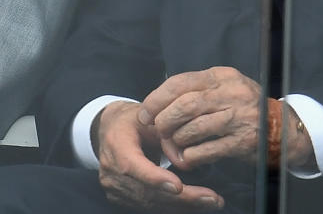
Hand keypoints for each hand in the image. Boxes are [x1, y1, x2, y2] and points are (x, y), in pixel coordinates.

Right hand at [94, 100, 223, 209]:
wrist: (110, 131)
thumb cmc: (133, 121)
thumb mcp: (149, 118)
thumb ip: (166, 135)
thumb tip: (184, 158)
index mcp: (116, 145)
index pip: (132, 166)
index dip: (155, 179)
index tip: (179, 187)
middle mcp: (111, 172)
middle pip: (147, 191)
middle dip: (183, 198)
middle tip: (213, 199)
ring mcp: (114, 189)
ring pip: (150, 203)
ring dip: (182, 206)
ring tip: (211, 202)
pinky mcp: (121, 199)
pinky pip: (148, 207)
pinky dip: (173, 207)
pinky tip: (194, 205)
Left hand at [138, 67, 310, 170]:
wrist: (283, 127)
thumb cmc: (244, 107)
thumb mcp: (224, 88)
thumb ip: (197, 89)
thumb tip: (158, 99)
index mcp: (221, 76)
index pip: (180, 82)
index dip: (157, 98)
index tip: (144, 112)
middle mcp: (231, 93)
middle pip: (184, 105)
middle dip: (164, 121)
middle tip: (158, 131)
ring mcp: (238, 117)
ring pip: (193, 128)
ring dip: (177, 140)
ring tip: (173, 145)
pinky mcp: (242, 142)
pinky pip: (207, 150)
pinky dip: (191, 155)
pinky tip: (187, 157)